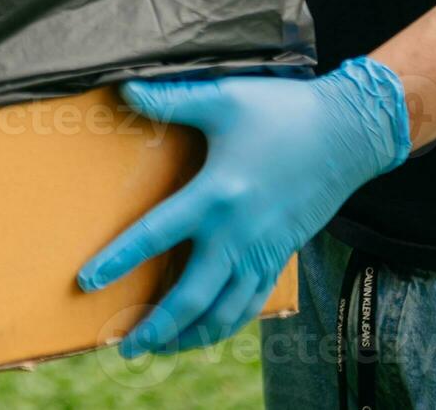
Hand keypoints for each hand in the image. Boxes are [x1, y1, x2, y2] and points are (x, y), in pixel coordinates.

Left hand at [78, 57, 411, 355]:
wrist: (349, 132)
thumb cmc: (283, 111)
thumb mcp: (224, 98)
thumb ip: (171, 100)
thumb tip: (124, 88)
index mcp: (216, 195)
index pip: (155, 236)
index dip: (119, 261)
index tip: (87, 282)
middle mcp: (238, 233)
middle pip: (191, 297)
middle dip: (157, 327)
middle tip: (125, 347)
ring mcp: (262, 249)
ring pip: (224, 311)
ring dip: (191, 335)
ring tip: (161, 347)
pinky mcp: (281, 254)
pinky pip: (251, 302)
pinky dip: (228, 323)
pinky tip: (209, 328)